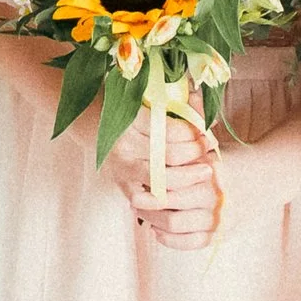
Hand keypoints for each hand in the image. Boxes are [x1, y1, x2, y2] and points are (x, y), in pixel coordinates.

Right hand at [108, 102, 221, 244]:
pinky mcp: (121, 185)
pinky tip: (182, 189)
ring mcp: (122, 169)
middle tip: (210, 147)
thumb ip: (177, 103)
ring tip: (205, 170)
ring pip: (163, 182)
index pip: (172, 131)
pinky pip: (147, 200)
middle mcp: (124, 147)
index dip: (194, 131)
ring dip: (189, 177)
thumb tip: (205, 111)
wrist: (90, 122)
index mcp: (129, 122)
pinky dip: (166, 197)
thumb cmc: (125, 108)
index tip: (207, 129)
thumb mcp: (148, 100)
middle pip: (171, 156)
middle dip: (196, 152)